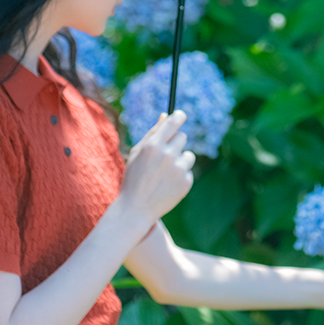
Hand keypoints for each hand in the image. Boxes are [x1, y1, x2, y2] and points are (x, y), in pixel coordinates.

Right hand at [118, 110, 194, 226]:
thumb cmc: (134, 177)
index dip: (179, 116)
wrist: (136, 209)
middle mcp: (167, 156)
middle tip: (165, 155)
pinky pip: (188, 171)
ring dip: (180, 160)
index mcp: (153, 146)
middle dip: (175, 143)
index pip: (173, 123)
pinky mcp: (186, 182)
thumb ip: (152, 133)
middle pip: (182, 137)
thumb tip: (166, 115)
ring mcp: (178, 170)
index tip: (181, 115)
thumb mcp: (137, 153)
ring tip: (165, 173)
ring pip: (188, 155)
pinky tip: (168, 184)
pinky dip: (181, 176)